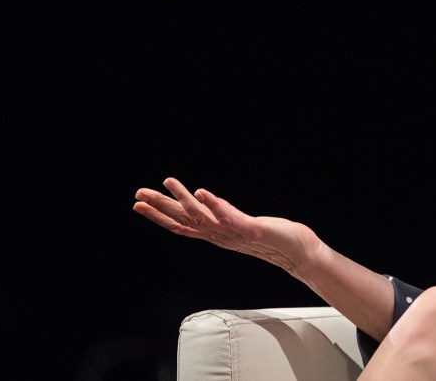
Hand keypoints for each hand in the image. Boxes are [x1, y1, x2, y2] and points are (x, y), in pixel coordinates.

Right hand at [133, 177, 320, 278]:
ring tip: (169, 181)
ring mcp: (234, 234)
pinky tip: (202, 192)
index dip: (158, 216)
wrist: (297, 253)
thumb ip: (221, 218)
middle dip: (160, 208)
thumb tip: (203, 204)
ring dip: (183, 199)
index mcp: (215, 235)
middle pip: (184, 222)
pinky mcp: (251, 230)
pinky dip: (215, 205)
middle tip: (138, 195)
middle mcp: (220, 236)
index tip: (138, 204)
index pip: (180, 225)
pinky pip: (229, 217)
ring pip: (202, 217)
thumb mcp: (239, 227)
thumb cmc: (271, 238)